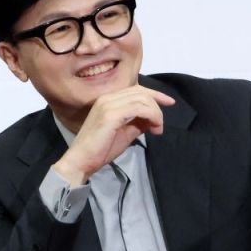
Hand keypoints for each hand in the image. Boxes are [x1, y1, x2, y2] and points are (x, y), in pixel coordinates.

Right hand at [53, 86, 174, 184]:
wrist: (81, 160)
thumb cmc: (100, 149)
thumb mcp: (125, 133)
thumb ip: (137, 122)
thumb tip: (152, 118)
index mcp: (108, 100)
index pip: (136, 89)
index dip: (155, 94)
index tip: (169, 102)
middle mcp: (107, 98)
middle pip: (141, 92)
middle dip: (157, 106)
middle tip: (159, 126)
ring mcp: (108, 105)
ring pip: (142, 99)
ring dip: (155, 113)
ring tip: (156, 129)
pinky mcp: (111, 114)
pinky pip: (139, 108)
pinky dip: (151, 116)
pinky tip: (153, 128)